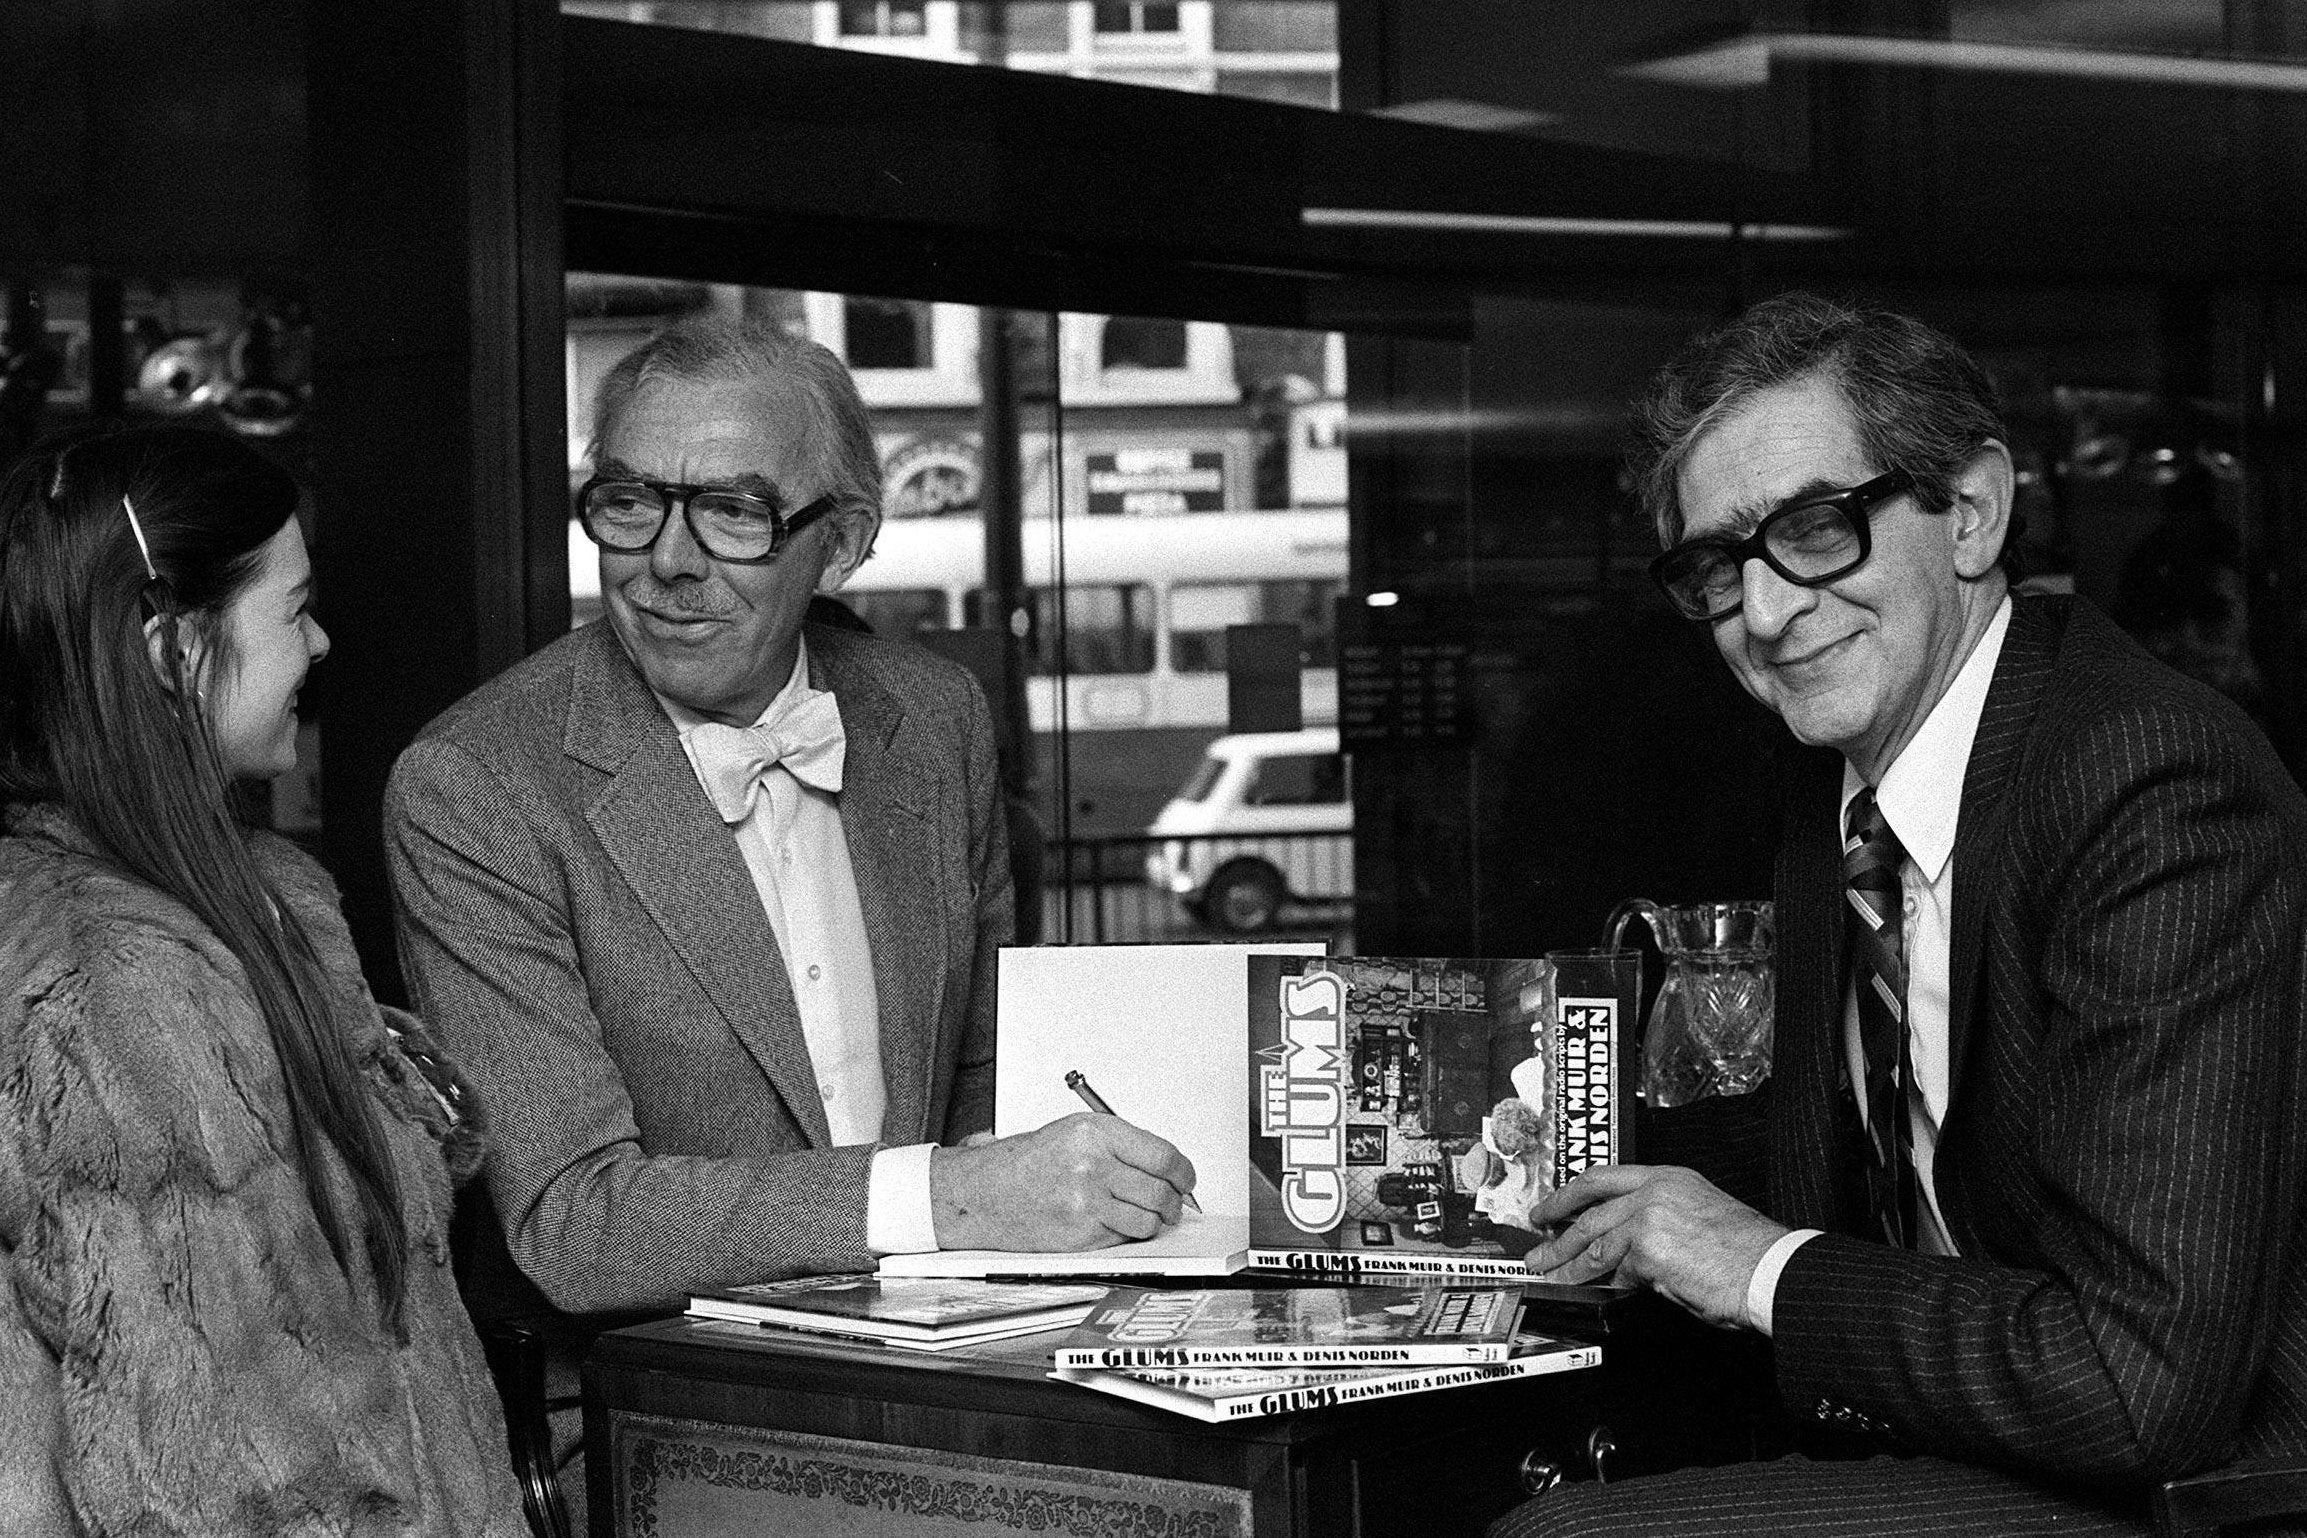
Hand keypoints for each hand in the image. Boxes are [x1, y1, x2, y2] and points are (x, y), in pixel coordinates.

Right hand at [931, 1112, 1196, 1251]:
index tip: (1186, 1179)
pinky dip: (1124, 1234)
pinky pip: (1124, 1239)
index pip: (1163, 1156)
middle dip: (1174, 1202)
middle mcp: (1092, 1166)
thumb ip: (1123, 1145)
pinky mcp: (1080, 1235)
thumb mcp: (1076, 1132)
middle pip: (1161, 1191)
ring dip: (1153, 1222)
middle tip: (1173, 1203)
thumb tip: (1169, 1168)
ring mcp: (1086, 1203)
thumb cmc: (1030, 1162)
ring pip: (1148, 1221)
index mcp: (1096, 1134)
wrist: (986, 1191)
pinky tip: (1109, 1222)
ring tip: (1141, 1214)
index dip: (1184, 1172)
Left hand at [1524, 1165, 1788, 1330]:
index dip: (1572, 1192)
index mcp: (1669, 1177)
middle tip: (1536, 1243)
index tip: (1553, 1206)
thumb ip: (1658, 1224)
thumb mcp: (1698, 1219)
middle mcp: (1655, 1190)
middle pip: (1590, 1207)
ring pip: (1593, 1240)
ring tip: (1546, 1272)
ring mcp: (1649, 1216)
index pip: (1605, 1177)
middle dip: (1557, 1227)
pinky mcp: (1648, 1249)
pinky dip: (1597, 1281)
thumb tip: (1625, 1253)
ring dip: (1565, 1261)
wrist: (1770, 1270)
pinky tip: (1585, 1289)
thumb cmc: (1747, 1254)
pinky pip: (1614, 1269)